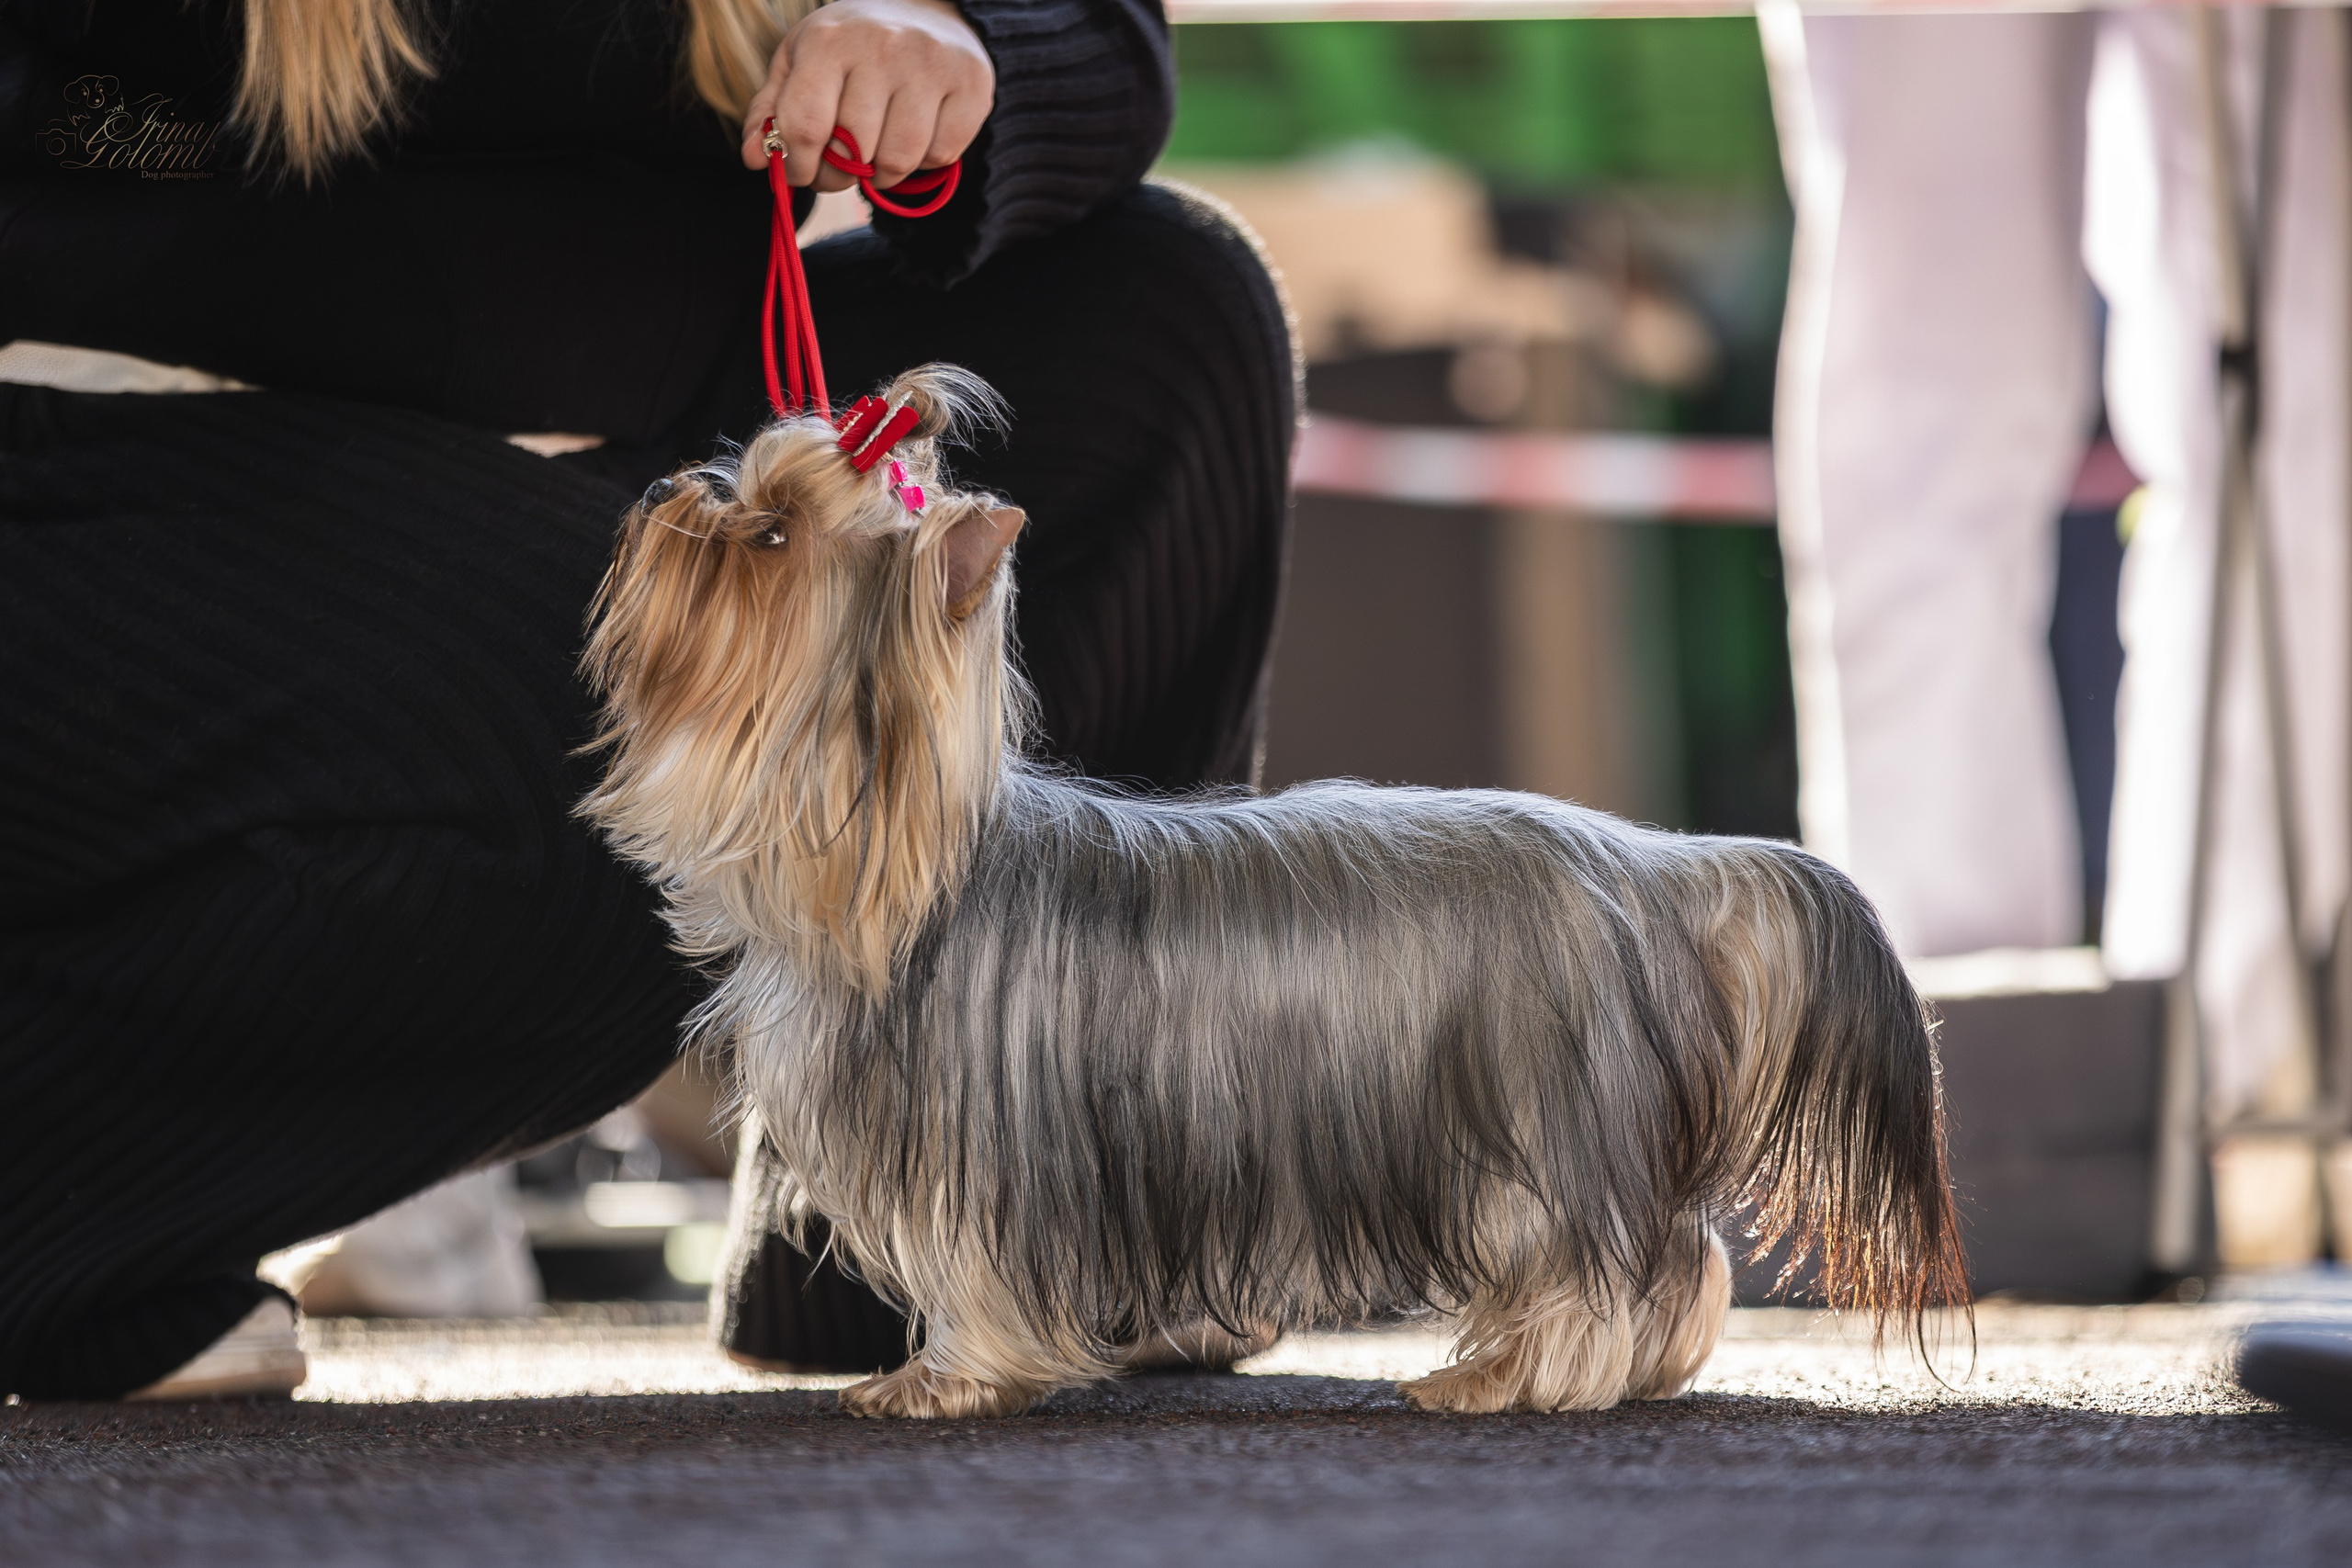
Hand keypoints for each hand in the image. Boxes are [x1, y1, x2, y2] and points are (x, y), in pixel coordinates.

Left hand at [740, 0, 994, 193]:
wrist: (924, 11)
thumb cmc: (849, 48)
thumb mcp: (799, 64)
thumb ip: (771, 113)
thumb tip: (755, 160)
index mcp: (829, 40)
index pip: (805, 126)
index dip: (798, 166)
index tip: (801, 173)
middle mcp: (882, 46)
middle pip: (853, 150)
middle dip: (840, 175)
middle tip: (842, 165)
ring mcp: (931, 64)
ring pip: (898, 160)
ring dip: (883, 174)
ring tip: (877, 154)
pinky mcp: (971, 84)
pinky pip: (941, 154)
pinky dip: (924, 162)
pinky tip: (915, 136)